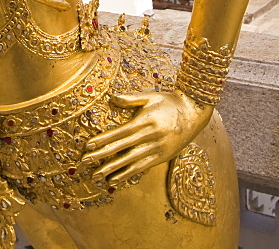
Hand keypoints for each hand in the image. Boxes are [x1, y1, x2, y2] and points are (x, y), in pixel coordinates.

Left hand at [81, 90, 211, 184]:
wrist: (194, 113)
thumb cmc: (169, 102)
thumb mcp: (150, 97)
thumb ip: (130, 99)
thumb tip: (112, 98)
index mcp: (144, 122)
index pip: (119, 133)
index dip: (103, 140)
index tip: (88, 146)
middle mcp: (149, 137)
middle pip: (121, 149)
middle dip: (102, 156)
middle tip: (85, 162)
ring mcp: (156, 149)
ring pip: (130, 162)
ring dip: (112, 169)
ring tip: (96, 176)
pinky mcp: (161, 157)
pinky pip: (142, 168)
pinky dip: (127, 174)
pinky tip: (115, 180)